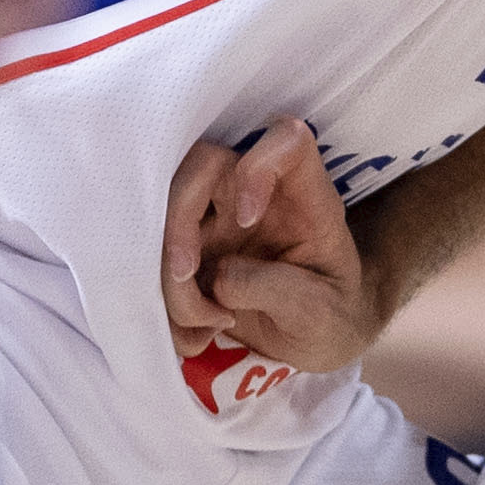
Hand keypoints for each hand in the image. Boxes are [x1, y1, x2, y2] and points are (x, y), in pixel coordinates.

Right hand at [159, 116, 379, 370]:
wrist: (312, 344)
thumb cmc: (330, 315)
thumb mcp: (320, 312)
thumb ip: (276, 288)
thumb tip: (218, 278)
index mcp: (302, 200)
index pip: (287, 140)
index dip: (257, 165)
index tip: (248, 219)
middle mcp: (252, 199)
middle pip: (198, 167)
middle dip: (176, 224)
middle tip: (186, 277)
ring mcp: (216, 224)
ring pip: (163, 220)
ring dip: (170, 282)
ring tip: (211, 325)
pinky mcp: (188, 255)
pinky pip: (153, 267)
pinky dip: (164, 310)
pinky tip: (198, 337)